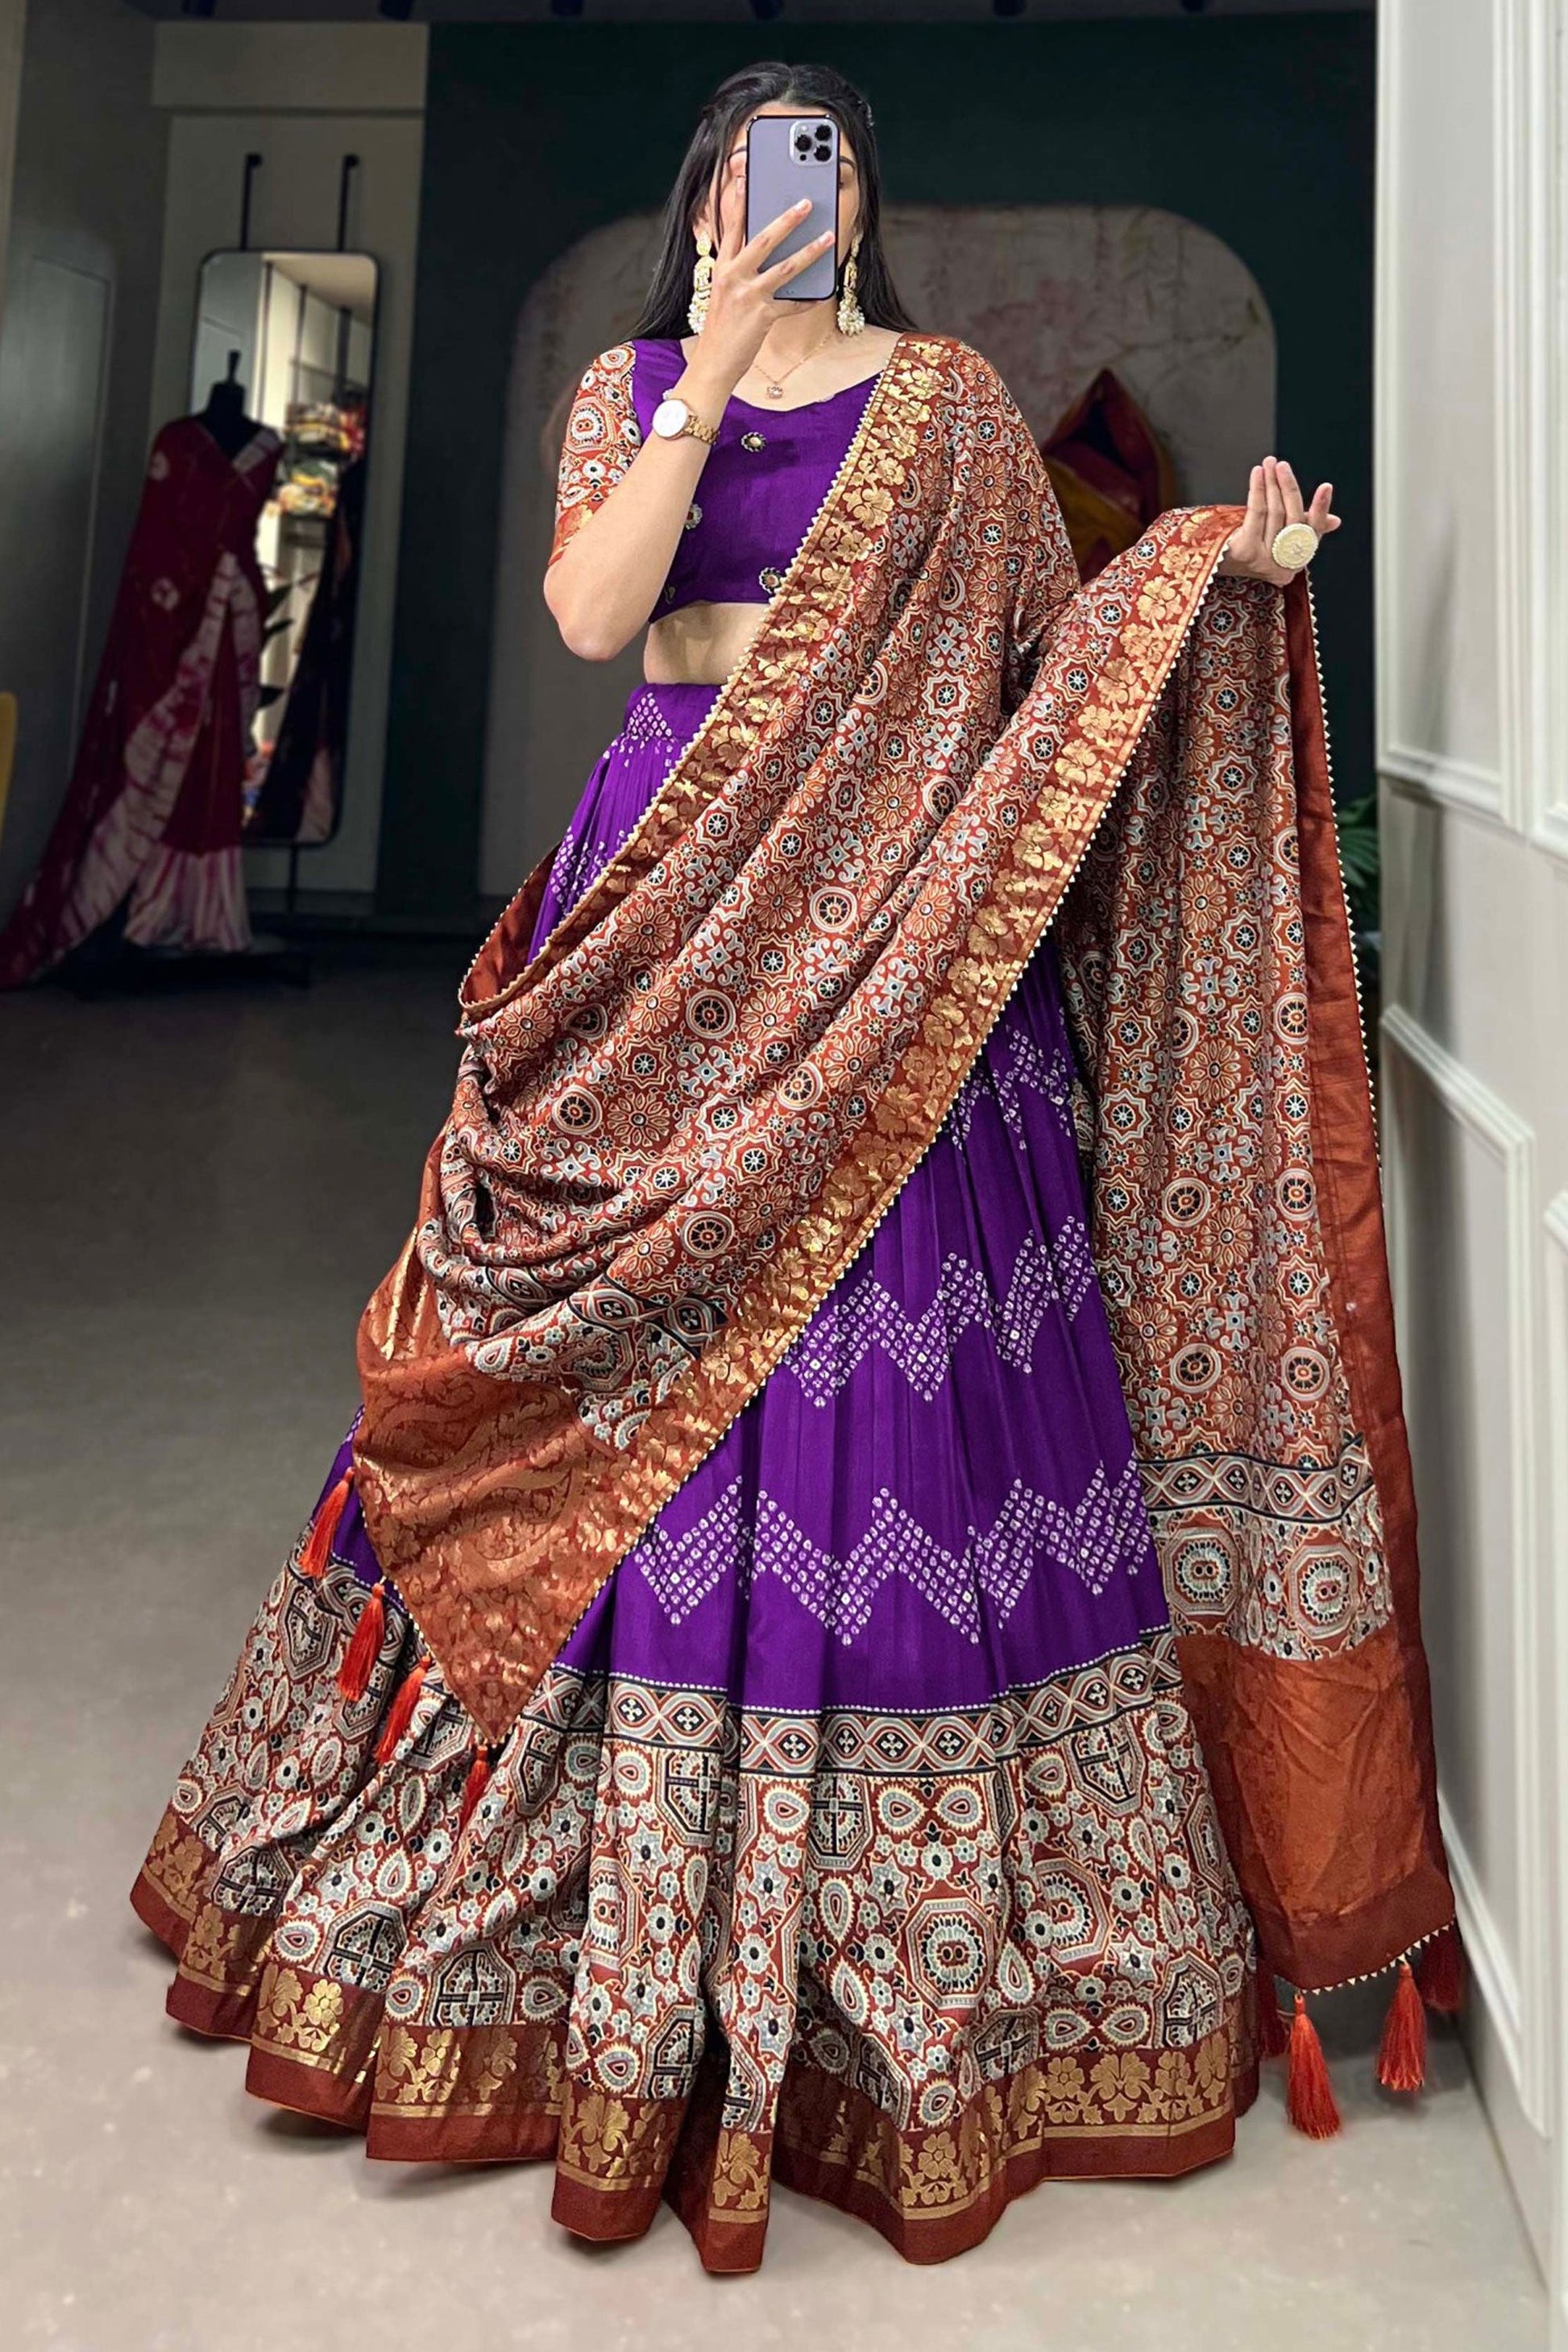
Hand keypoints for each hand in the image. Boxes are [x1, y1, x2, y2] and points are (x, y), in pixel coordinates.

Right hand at [682, 181, 836, 400]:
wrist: (713, 364)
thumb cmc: (721, 328)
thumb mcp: (724, 294)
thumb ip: (740, 271)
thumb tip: (768, 254)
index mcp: (722, 268)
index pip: (732, 228)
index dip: (740, 202)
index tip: (747, 178)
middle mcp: (733, 277)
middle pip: (763, 239)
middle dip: (787, 219)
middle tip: (806, 202)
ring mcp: (749, 296)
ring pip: (785, 267)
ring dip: (810, 251)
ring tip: (827, 237)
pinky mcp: (763, 317)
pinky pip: (793, 304)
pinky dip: (809, 299)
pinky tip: (824, 291)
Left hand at [1219, 457, 1341, 583]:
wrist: (1224, 565)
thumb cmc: (1257, 550)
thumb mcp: (1285, 541)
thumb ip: (1307, 528)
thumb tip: (1335, 520)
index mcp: (1297, 560)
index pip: (1314, 531)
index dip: (1321, 508)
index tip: (1326, 486)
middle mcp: (1284, 564)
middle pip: (1292, 518)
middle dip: (1288, 487)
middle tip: (1282, 465)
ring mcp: (1265, 559)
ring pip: (1274, 512)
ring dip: (1272, 484)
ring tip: (1269, 464)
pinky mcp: (1247, 551)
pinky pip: (1256, 513)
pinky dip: (1258, 490)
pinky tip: (1257, 474)